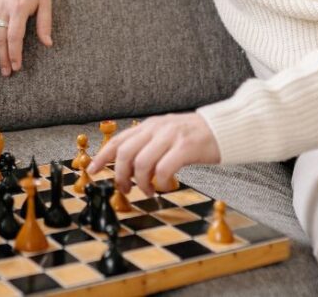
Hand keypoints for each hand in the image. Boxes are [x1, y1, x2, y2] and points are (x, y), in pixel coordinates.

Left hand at [88, 113, 220, 196]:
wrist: (224, 128)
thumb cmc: (194, 136)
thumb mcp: (166, 134)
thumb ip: (148, 144)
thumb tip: (127, 164)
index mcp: (150, 126)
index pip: (119, 140)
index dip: (103, 156)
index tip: (93, 169)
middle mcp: (157, 128)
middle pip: (126, 153)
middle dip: (121, 176)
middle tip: (125, 189)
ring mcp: (171, 137)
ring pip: (142, 163)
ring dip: (141, 183)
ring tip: (148, 191)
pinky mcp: (186, 147)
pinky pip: (164, 169)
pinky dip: (160, 182)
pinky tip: (164, 186)